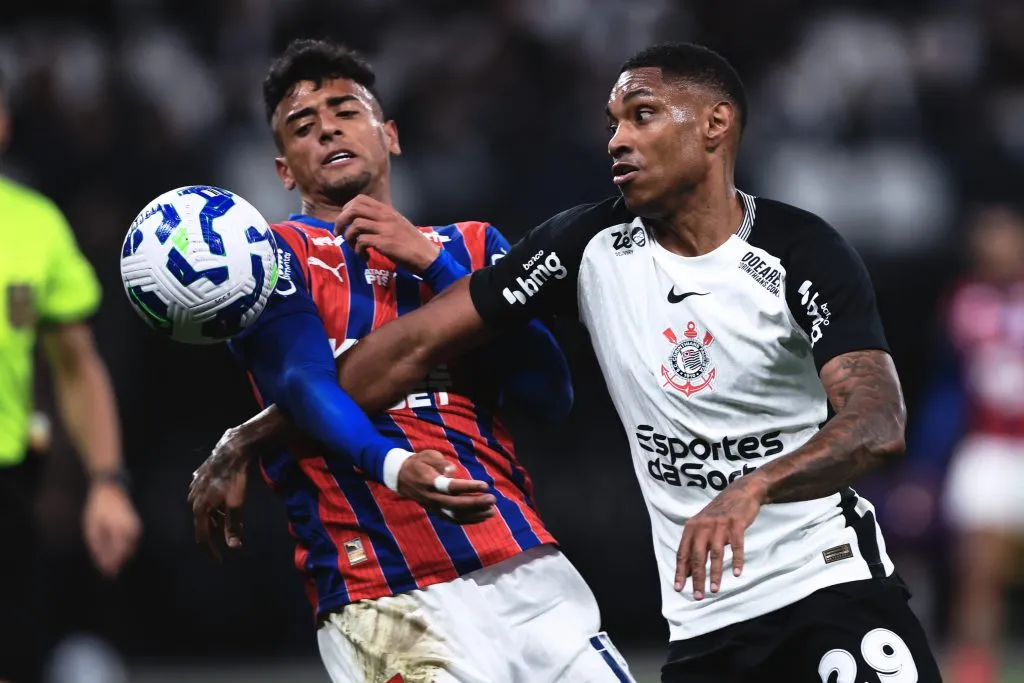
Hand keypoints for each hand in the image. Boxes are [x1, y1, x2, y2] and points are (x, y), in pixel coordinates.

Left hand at [82, 481, 141, 577]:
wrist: (111, 491)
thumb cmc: (98, 510)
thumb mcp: (93, 529)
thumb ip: (99, 549)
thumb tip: (106, 568)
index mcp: (121, 531)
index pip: (118, 556)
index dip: (111, 566)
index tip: (106, 574)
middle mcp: (133, 531)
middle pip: (125, 555)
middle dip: (116, 562)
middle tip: (105, 566)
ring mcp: (137, 529)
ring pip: (129, 551)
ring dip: (120, 556)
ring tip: (107, 555)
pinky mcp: (137, 528)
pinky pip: (131, 544)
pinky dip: (123, 549)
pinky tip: (113, 547)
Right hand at [189, 426, 249, 559]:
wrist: (231, 450)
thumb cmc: (234, 477)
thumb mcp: (236, 503)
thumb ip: (233, 526)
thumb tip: (234, 547)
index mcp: (199, 508)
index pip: (202, 537)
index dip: (211, 550)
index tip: (219, 560)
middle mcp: (192, 499)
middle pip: (203, 524)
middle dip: (216, 533)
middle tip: (233, 536)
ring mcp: (194, 488)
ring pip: (204, 511)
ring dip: (216, 519)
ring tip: (232, 519)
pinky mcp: (198, 479)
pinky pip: (204, 499)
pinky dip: (214, 507)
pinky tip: (224, 503)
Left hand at [335, 195, 439, 272]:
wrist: (426, 256)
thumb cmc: (412, 243)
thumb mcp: (397, 224)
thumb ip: (382, 220)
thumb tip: (361, 221)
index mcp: (387, 210)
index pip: (360, 199)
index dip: (347, 209)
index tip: (345, 221)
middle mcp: (385, 216)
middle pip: (353, 209)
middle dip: (340, 221)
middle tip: (339, 233)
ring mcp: (385, 229)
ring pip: (355, 225)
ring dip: (349, 238)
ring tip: (354, 248)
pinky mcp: (385, 243)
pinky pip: (362, 241)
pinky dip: (358, 251)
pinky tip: (365, 257)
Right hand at [396, 450, 496, 523]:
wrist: (401, 477)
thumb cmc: (419, 463)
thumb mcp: (428, 455)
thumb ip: (439, 462)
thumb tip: (451, 470)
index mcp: (429, 482)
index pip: (451, 487)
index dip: (468, 487)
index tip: (485, 485)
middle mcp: (431, 497)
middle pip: (455, 504)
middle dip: (476, 503)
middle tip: (492, 499)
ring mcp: (433, 507)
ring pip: (455, 515)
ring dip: (475, 515)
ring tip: (491, 511)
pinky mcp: (436, 512)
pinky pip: (453, 519)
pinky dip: (468, 520)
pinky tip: (482, 517)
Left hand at [675, 474, 766, 599]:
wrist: (741, 492)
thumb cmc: (720, 514)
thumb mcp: (703, 526)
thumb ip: (695, 547)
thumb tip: (687, 572)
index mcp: (692, 527)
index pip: (683, 553)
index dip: (680, 572)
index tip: (679, 589)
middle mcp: (703, 526)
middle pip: (697, 556)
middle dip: (697, 578)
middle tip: (698, 596)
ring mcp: (720, 525)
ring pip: (715, 553)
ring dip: (714, 574)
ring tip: (714, 590)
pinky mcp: (736, 524)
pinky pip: (736, 545)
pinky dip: (737, 560)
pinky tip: (736, 573)